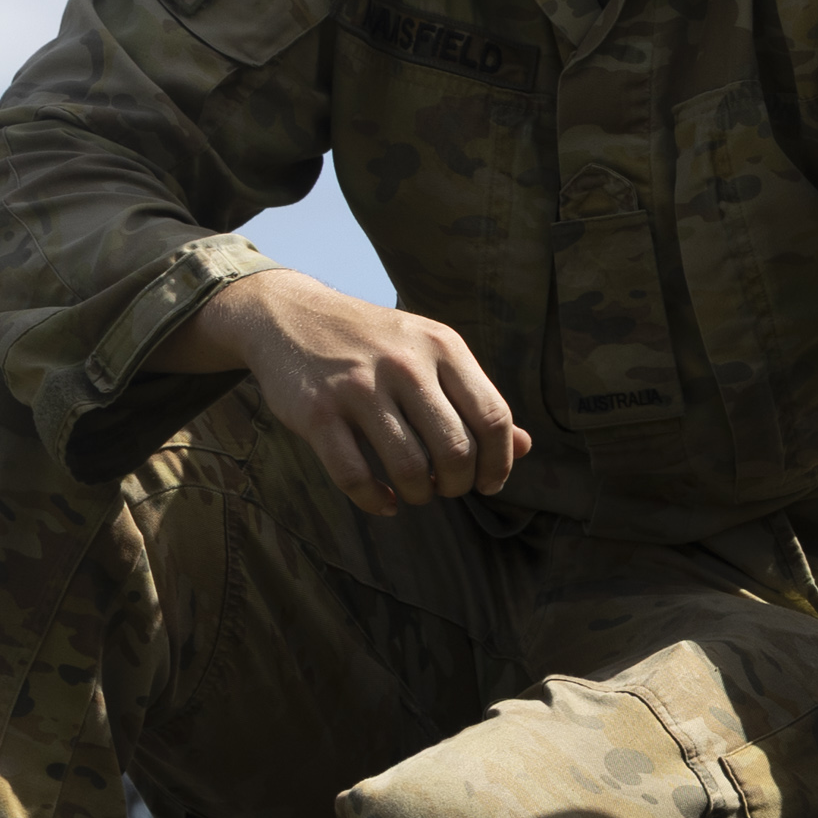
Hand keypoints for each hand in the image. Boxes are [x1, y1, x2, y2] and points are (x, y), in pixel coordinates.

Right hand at [165, 270, 530, 518]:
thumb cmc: (375, 343)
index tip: (490, 483)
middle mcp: (405, 364)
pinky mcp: (317, 413)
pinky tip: (385, 501)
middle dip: (458, 484)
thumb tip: (525, 448)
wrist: (291, 316)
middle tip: (448, 488)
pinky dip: (376, 500)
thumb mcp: (431, 353)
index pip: (493, 416)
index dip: (499, 461)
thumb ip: (475, 398)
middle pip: (455, 448)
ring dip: (420, 494)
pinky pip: (354, 476)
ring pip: (408, 467)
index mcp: (443, 347)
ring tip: (417, 493)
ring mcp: (358, 388)